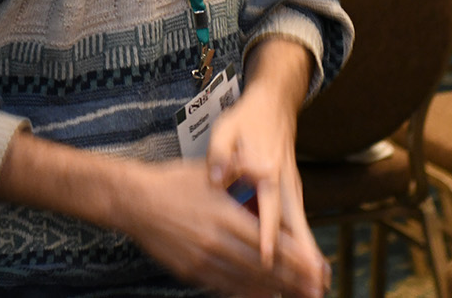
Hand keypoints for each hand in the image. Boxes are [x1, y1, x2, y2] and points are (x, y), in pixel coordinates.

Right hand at [114, 158, 323, 297]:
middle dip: (293, 280)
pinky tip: (262, 296)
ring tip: (297, 296)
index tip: (316, 266)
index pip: (269, 241)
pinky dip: (246, 293)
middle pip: (262, 266)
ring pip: (245, 280)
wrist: (135, 202)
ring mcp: (203, 260)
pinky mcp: (190, 271)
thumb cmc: (173, 183)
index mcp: (225, 215)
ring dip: (274, 289)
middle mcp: (216, 242)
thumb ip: (240, 169)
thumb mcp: (209, 171)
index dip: (295, 257)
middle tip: (316, 289)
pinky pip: (224, 286)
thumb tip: (266, 166)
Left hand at [207, 77, 328, 295]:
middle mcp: (285, 184)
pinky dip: (306, 247)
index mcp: (267, 171)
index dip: (267, 235)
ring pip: (301, 229)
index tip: (267, 258)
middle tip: (313, 286)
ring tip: (319, 287)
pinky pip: (299, 224)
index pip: (268, 210)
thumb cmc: (247, 120)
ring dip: (310, 258)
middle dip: (304, 259)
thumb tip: (216, 177)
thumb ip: (221, 154)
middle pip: (295, 227)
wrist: (274, 105)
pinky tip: (311, 267)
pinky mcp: (292, 193)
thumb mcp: (227, 130)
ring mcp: (292, 190)